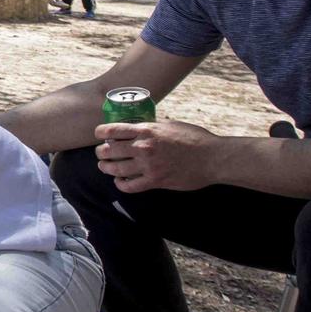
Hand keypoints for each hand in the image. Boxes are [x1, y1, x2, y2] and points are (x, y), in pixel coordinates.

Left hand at [95, 119, 223, 193]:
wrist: (212, 158)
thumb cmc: (194, 138)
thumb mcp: (170, 125)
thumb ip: (152, 127)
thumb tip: (139, 126)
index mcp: (146, 130)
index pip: (112, 130)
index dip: (100, 132)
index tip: (98, 134)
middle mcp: (143, 147)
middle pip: (109, 150)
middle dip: (101, 152)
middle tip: (101, 153)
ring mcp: (148, 166)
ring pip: (115, 169)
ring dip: (106, 168)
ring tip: (105, 166)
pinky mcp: (155, 181)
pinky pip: (130, 186)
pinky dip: (121, 184)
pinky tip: (120, 181)